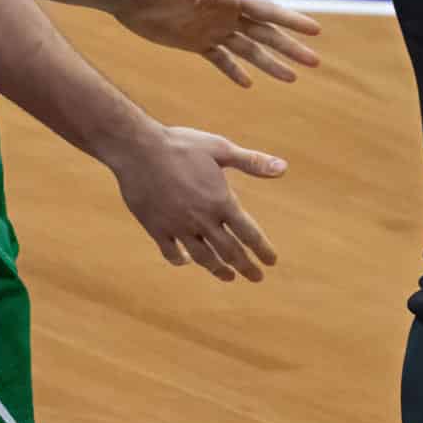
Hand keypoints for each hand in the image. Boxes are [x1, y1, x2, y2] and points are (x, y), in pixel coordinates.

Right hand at [109, 125, 285, 281]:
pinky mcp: (156, 228)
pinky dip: (180, 260)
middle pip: (229, 252)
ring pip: (202, 257)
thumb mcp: (220, 149)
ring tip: (228, 276)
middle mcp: (202, 220)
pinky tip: (186, 261)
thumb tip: (283, 167)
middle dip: (246, 266)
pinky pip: (171, 252)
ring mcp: (178, 227)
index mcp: (221, 201)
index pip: (249, 234)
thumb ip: (252, 162)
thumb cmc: (182, 145)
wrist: (138, 149)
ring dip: (218, 269)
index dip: (262, 250)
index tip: (272, 261)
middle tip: (257, 277)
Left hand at [114, 0, 321, 86]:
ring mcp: (213, 30)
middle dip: (290, 48)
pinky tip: (249, 84)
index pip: (269, 12)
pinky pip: (221, 61)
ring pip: (249, 51)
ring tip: (292, 79)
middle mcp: (226, 15)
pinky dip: (235, 72)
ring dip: (270, 64)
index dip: (293, 21)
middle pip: (266, 35)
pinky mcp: (196, 44)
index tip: (316, 31)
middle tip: (315, 62)